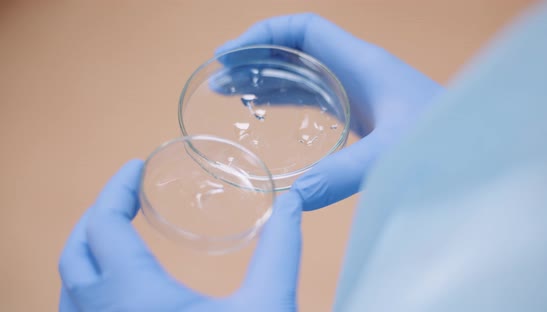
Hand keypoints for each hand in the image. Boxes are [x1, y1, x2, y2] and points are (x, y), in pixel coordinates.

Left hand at [58, 160, 301, 310]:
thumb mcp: (267, 305)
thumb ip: (281, 249)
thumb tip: (293, 203)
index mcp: (134, 298)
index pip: (104, 224)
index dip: (117, 188)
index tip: (137, 166)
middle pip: (76, 250)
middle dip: (99, 213)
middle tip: (130, 194)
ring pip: (69, 285)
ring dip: (89, 248)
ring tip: (121, 229)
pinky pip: (77, 310)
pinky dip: (90, 283)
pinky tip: (120, 281)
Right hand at [218, 13, 441, 209]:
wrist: (480, 147)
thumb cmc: (446, 140)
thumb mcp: (390, 155)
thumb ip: (343, 175)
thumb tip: (293, 199)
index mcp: (361, 64)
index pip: (304, 29)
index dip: (264, 33)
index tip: (229, 53)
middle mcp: (356, 70)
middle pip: (294, 50)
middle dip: (254, 59)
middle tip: (216, 82)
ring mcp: (358, 90)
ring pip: (301, 74)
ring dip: (264, 80)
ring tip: (227, 95)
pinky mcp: (361, 111)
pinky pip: (314, 96)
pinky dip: (284, 101)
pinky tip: (263, 113)